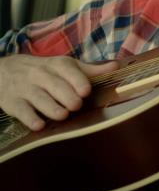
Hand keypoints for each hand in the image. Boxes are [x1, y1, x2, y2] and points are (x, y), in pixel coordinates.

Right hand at [0, 54, 118, 130]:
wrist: (4, 70)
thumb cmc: (44, 70)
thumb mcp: (64, 66)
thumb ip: (90, 69)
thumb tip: (116, 67)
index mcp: (56, 65)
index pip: (67, 71)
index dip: (77, 80)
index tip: (86, 91)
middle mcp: (40, 75)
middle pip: (54, 85)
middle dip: (66, 95)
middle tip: (76, 105)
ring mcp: (25, 88)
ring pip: (38, 98)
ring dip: (51, 107)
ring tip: (62, 115)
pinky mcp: (11, 102)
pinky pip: (20, 110)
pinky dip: (29, 118)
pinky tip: (39, 126)